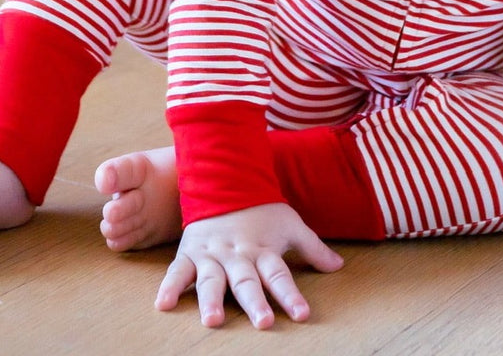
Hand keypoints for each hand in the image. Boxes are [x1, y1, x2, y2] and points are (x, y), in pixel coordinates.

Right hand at [155, 202, 343, 329]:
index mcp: (262, 249)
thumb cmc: (261, 211)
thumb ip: (313, 248)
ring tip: (213, 319)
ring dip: (212, 299)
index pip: (279, 274)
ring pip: (212, 280)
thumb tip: (339, 265)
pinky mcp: (190, 253)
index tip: (302, 314)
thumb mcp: (289, 225)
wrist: (224, 181)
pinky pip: (178, 271)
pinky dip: (170, 286)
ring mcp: (212, 255)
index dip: (290, 295)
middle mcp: (238, 255)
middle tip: (262, 321)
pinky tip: (163, 304)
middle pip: (247, 281)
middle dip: (255, 301)